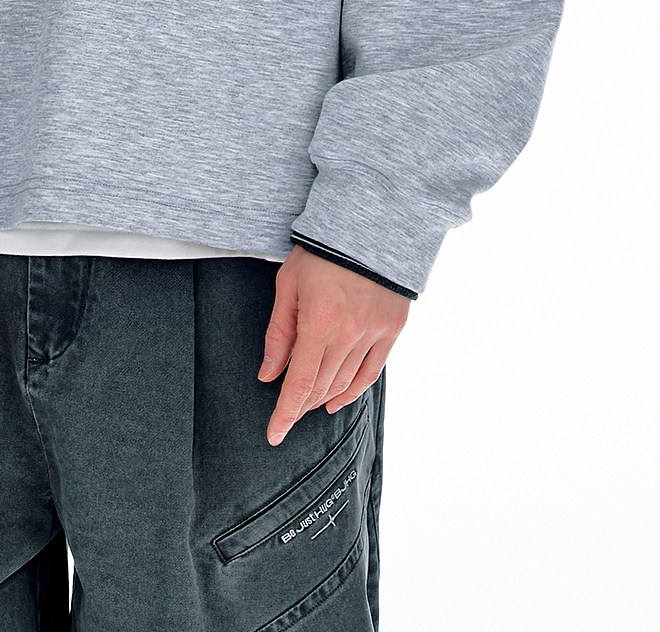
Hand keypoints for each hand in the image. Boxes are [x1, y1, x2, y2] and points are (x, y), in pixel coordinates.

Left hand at [258, 245, 410, 445]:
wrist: (369, 225)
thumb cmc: (320, 252)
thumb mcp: (288, 285)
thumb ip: (278, 333)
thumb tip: (268, 374)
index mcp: (319, 322)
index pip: (299, 383)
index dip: (285, 414)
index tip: (274, 435)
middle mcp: (349, 334)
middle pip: (320, 386)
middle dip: (300, 404)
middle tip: (286, 411)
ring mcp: (373, 333)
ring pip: (344, 383)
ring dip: (322, 398)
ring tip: (307, 403)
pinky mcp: (391, 330)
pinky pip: (370, 373)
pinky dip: (352, 391)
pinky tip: (337, 400)